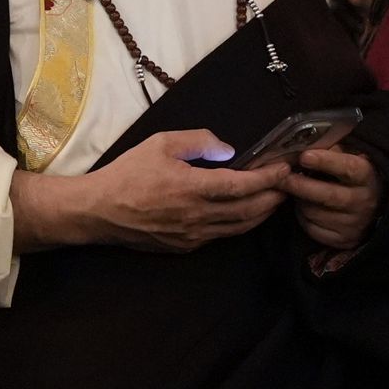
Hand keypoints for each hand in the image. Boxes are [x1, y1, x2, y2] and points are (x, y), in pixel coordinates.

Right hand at [60, 129, 284, 253]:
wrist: (99, 211)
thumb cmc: (128, 174)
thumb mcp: (162, 143)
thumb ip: (199, 141)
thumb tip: (228, 150)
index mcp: (193, 188)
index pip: (244, 185)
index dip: (269, 178)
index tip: (284, 168)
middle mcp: (198, 217)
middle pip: (250, 210)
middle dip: (274, 197)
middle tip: (289, 184)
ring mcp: (193, 236)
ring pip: (240, 228)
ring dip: (262, 214)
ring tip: (275, 199)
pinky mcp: (185, 246)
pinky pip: (221, 235)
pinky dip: (240, 224)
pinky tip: (246, 214)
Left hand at [278, 141, 381, 252]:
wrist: (374, 208)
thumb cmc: (353, 177)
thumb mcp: (351, 158)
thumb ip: (332, 150)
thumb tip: (305, 145)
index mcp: (367, 176)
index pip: (348, 168)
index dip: (326, 162)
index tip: (305, 156)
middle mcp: (363, 201)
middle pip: (327, 195)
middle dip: (300, 185)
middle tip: (281, 177)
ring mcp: (353, 224)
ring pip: (314, 213)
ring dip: (300, 202)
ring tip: (298, 192)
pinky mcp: (343, 240)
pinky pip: (312, 228)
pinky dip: (303, 218)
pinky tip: (305, 208)